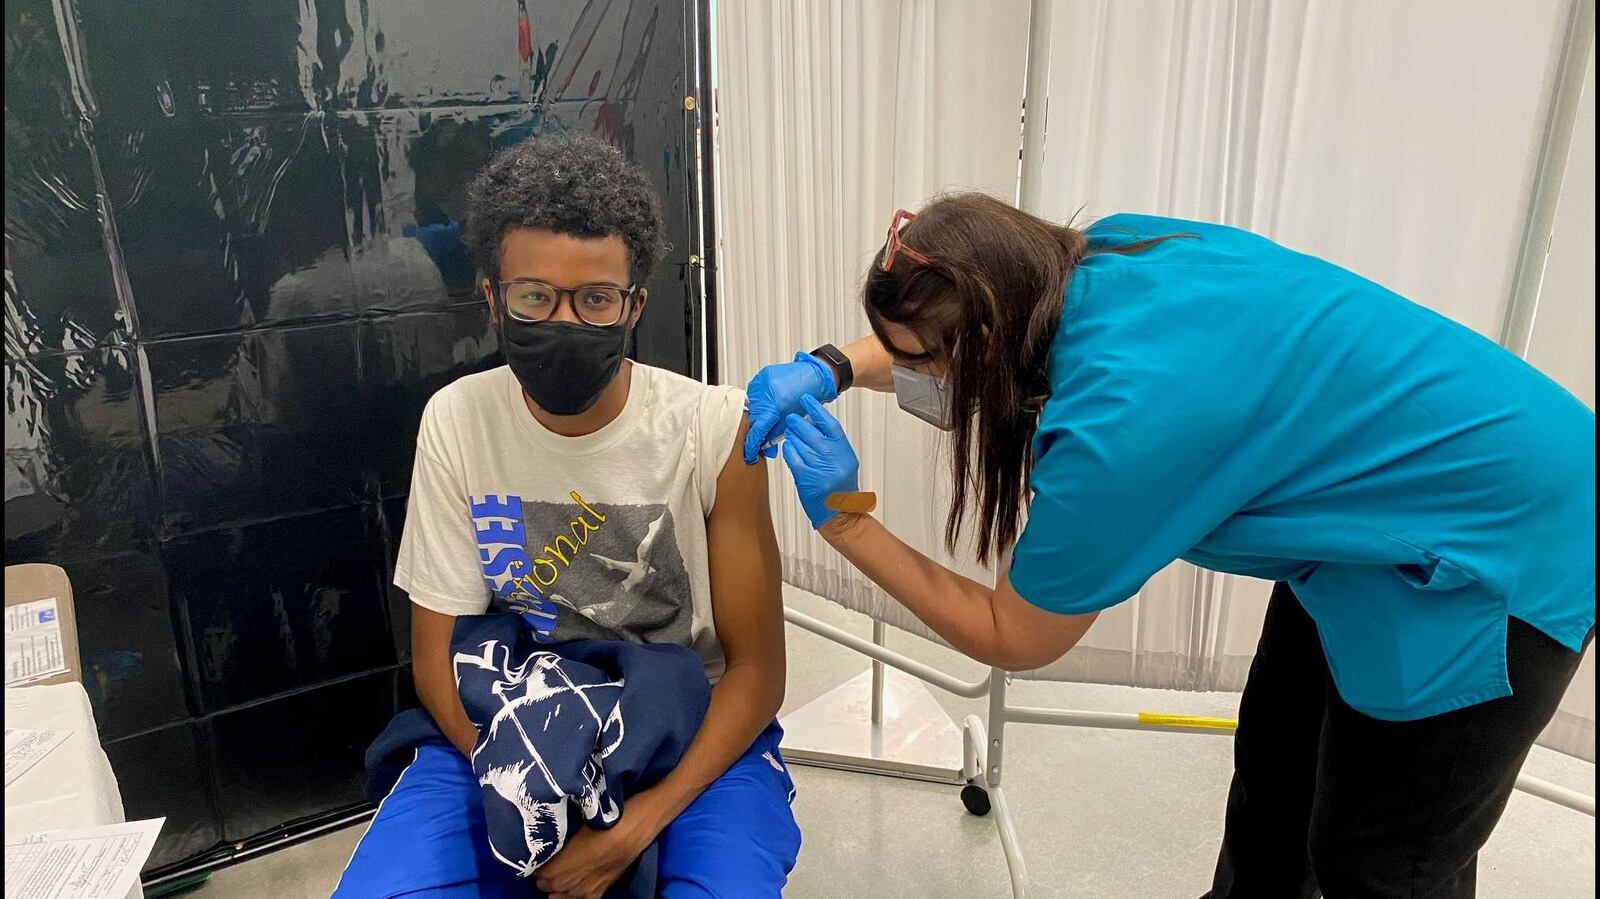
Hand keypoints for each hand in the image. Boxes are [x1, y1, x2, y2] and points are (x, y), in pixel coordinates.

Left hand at [535, 814, 651, 898]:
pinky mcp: (594, 896)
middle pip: (544, 885)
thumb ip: (554, 849)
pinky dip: (576, 895)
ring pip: (557, 897)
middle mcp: (560, 887)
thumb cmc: (593, 830)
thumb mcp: (567, 835)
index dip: (541, 862)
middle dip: (548, 875)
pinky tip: (580, 884)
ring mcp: (577, 894)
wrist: (622, 838)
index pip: (535, 871)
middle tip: (556, 862)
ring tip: (567, 874)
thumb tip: (546, 849)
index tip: (546, 854)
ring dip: (559, 887)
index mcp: (549, 872)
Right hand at [743, 352, 839, 462]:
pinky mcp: (762, 375)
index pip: (757, 431)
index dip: (752, 445)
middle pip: (752, 419)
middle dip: (757, 429)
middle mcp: (766, 394)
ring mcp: (762, 383)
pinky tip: (767, 403)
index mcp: (774, 407)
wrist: (814, 375)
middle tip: (763, 437)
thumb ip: (775, 433)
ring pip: (752, 406)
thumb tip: (764, 446)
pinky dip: (759, 400)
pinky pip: (754, 392)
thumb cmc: (807, 397)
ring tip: (769, 417)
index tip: (750, 454)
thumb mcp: (792, 421)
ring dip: (757, 414)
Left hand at [780, 395, 859, 528]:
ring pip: (800, 443)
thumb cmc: (840, 487)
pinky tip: (789, 448)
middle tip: (791, 418)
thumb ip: (831, 443)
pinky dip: (789, 450)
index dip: (817, 410)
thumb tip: (813, 423)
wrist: (840, 513)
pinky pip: (793, 457)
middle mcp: (833, 458)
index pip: (830, 424)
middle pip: (811, 432)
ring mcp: (820, 468)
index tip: (807, 400)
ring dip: (792, 436)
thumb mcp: (843, 461)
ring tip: (790, 433)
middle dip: (798, 423)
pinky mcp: (806, 478)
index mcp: (844, 451)